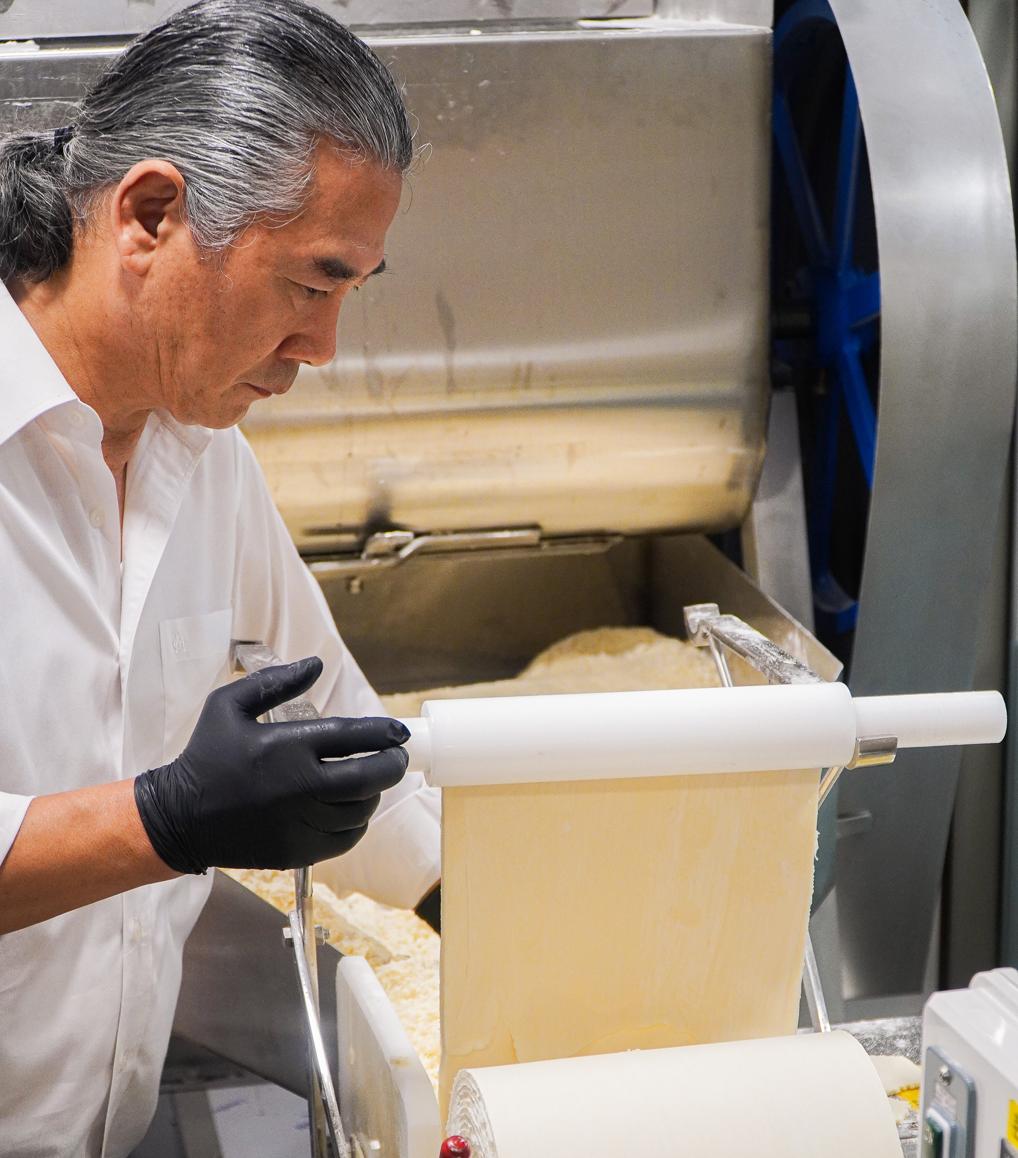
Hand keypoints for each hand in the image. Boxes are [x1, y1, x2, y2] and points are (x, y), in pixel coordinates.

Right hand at [134, 657, 408, 872]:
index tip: (399, 732)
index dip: (385, 733)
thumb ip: (275, 682)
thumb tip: (315, 664)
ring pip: (361, 809)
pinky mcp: (297, 851)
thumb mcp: (229, 705)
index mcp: (287, 746)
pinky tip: (351, 808)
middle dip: (394, 765)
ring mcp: (299, 822)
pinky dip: (357, 823)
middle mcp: (299, 786)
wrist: (178, 818)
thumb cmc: (205, 756)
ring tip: (370, 780)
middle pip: (370, 777)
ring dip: (374, 793)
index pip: (355, 737)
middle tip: (397, 757)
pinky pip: (346, 838)